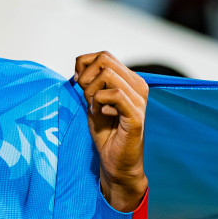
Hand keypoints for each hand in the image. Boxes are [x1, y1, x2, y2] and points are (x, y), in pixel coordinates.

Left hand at [72, 52, 147, 212]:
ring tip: (95, 109)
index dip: (84, 66)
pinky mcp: (135, 115)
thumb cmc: (106, 133)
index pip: (103, 55)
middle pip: (104, 60)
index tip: (80, 86)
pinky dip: (98, 103)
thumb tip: (78, 68)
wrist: (116, 163)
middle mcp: (138, 85)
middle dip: (86, 77)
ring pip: (106, 75)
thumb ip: (88, 84)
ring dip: (91, 92)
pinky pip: (112, 94)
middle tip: (86, 98)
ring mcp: (138, 99)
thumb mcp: (93, 102)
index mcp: (130, 80)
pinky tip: (101, 115)